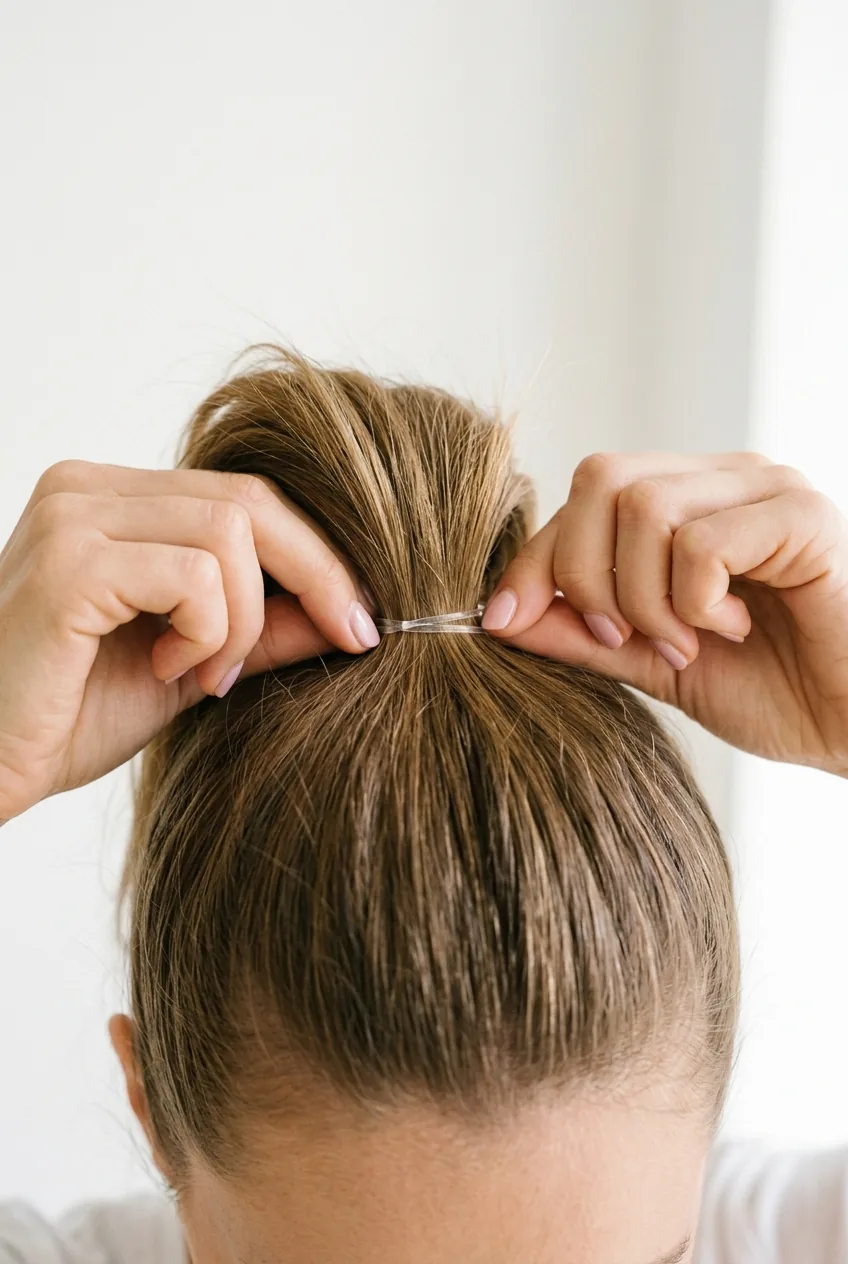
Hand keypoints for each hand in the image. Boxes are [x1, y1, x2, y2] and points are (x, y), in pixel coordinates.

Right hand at [0, 460, 379, 822]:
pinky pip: (192, 574)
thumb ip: (263, 630)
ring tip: (205, 675)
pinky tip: (165, 670)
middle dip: (316, 573)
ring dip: (245, 621)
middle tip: (346, 636)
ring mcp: (72, 517)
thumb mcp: (193, 667)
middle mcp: (87, 489)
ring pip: (229, 532)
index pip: (245, 496)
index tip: (361, 620)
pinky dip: (207, 631)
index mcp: (112, 499)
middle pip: (249, 499)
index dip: (317, 554)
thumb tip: (351, 614)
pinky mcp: (69, 563)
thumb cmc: (70, 717)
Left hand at [483, 452, 847, 775]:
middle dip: (586, 573)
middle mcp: (723, 479)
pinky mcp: (802, 516)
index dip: (534, 558)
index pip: (582, 496)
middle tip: (624, 638)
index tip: (503, 618)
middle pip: (601, 478)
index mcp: (686, 502)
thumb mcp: (652, 663)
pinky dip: (696, 602)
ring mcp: (765, 488)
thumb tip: (495, 615)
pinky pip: (702, 542)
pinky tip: (733, 628)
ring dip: (645, 598)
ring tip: (688, 641)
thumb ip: (580, 634)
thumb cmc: (773, 691)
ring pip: (645, 506)